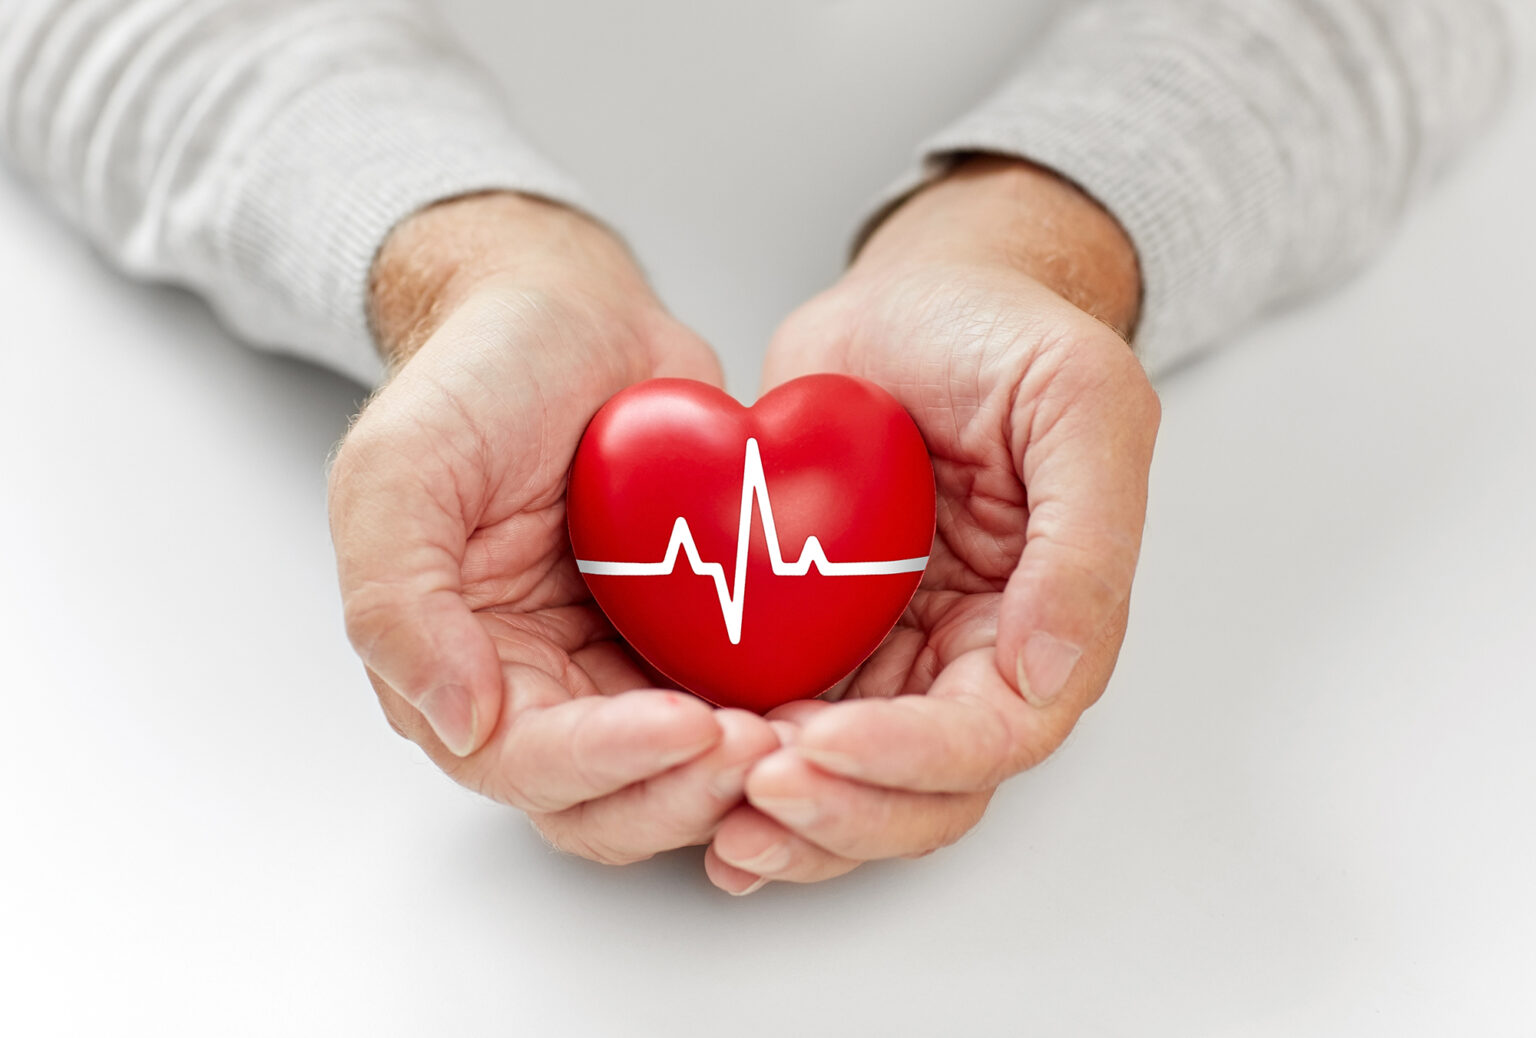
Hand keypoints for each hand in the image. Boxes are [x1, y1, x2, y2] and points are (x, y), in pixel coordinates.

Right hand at [328, 193, 778, 863]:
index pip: (524, 763)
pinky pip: (730, 708)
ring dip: (732, 777)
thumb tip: (460, 722)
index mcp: (452, 667)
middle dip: (682, 789)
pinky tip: (823, 706)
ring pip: (674, 777)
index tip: (685, 723)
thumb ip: (396, 600)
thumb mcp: (399, 470)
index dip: (604, 760)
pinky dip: (771, 724)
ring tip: (799, 736)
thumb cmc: (474, 379)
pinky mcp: (683, 641)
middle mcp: (533, 689)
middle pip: (605, 801)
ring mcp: (613, 669)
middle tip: (759, 746)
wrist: (569, 314)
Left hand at [706, 158, 1159, 891]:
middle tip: (756, 792)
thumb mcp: (1076, 403)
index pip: (994, 737)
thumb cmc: (1001, 335)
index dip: (913, 760)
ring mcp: (892, 658)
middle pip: (922, 794)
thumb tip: (1049, 675)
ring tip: (720, 819)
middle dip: (844, 813)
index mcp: (1045, 622)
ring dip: (791, 821)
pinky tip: (691, 782)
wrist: (912, 302)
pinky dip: (743, 771)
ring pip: (852, 788)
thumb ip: (1085, 542)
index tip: (825, 743)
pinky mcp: (820, 641)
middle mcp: (970, 661)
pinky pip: (786, 729)